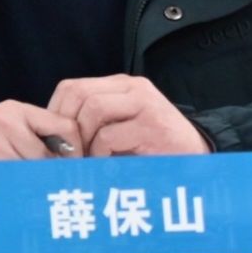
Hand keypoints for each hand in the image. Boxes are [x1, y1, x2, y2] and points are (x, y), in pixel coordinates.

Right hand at [0, 100, 81, 225]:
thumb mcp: (7, 135)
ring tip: (22, 192)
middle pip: (50, 155)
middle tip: (51, 189)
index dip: (76, 150)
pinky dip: (18, 196)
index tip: (78, 168)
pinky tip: (10, 197)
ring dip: (34, 188)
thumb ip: (36, 137)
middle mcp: (3, 121)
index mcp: (14, 110)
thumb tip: (78, 156)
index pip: (64, 125)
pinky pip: (16, 185)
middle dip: (52, 175)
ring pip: (35, 172)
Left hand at [47, 74, 210, 156]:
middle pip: (77, 94)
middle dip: (66, 128)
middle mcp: (132, 88)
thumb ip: (93, 125)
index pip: (71, 87)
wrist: (199, 160)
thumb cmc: (154, 151)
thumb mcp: (121, 129)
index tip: (55, 142)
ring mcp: (144, 104)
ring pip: (92, 109)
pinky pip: (108, 135)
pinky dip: (100, 155)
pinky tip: (109, 166)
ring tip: (89, 162)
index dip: (55, 114)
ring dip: (84, 142)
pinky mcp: (151, 125)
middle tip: (68, 155)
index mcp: (121, 86)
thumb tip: (52, 139)